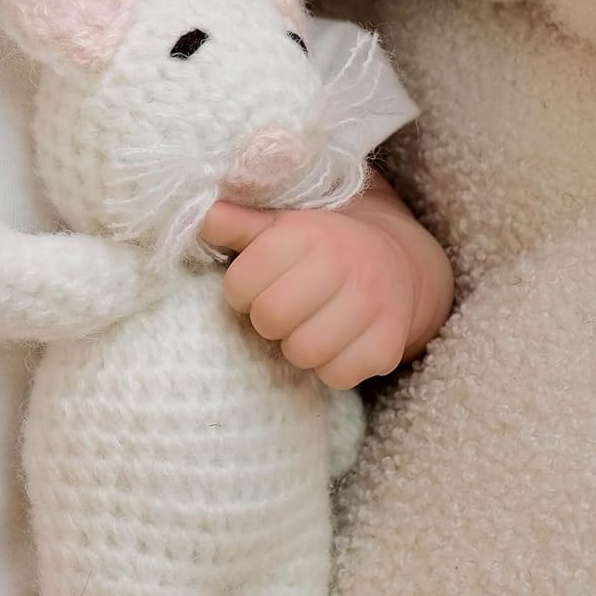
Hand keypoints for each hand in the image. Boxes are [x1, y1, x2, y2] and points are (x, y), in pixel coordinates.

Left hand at [199, 202, 416, 389]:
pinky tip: (335, 342)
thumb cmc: (319, 245)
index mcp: (306, 233)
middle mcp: (343, 265)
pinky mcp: (388, 344)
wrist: (393, 262)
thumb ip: (238, 223)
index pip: (240, 284)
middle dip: (266, 319)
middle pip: (269, 320)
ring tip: (306, 324)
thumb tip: (202, 218)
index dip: (239, 291)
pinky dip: (329, 367)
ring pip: (302, 353)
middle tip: (281, 309)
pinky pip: (336, 376)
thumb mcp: (279, 224)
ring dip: (296, 346)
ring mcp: (372, 305)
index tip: (255, 285)